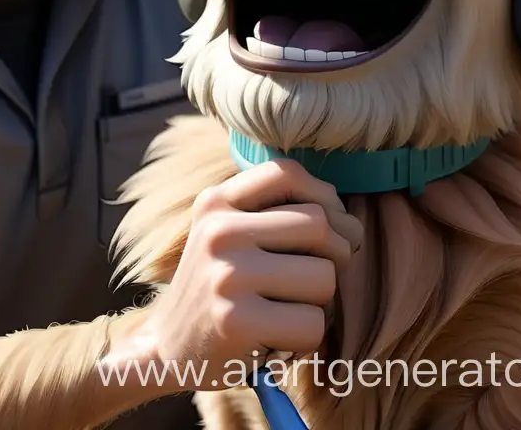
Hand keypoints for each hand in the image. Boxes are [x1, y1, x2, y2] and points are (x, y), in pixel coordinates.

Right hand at [137, 158, 362, 391]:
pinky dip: (309, 338)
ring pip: (323, 277)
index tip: (330, 225)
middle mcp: (219, 231)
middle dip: (337, 254)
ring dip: (322, 302)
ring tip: (292, 309)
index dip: (324, 196)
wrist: (169, 347)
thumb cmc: (218, 286)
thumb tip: (351, 223)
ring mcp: (227, 275)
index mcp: (216, 202)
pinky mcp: (237, 322)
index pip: (287, 173)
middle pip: (318, 224)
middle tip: (320, 278)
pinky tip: (281, 339)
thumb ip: (275, 212)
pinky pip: (313, 323)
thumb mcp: (227, 233)